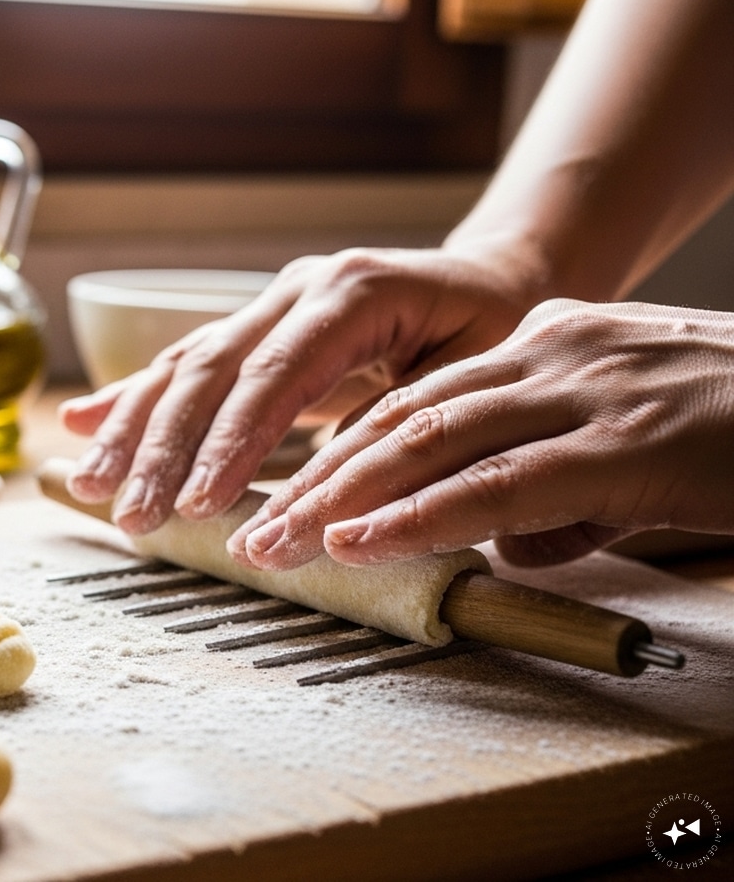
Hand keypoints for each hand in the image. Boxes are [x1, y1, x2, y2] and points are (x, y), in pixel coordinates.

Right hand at [60, 245, 541, 535]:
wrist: (495, 279)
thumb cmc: (493, 335)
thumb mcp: (471, 376)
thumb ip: (400, 423)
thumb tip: (335, 496)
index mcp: (354, 292)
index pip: (275, 374)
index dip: (230, 443)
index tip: (198, 506)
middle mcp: (298, 289)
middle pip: (211, 370)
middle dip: (163, 449)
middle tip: (134, 516)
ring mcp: (267, 304)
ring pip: (183, 366)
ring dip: (131, 431)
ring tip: (91, 488)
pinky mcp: (251, 328)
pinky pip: (182, 364)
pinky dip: (131, 398)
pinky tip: (79, 425)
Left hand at [228, 299, 733, 568]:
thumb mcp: (637, 453)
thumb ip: (562, 489)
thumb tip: (506, 541)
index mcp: (554, 342)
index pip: (422, 396)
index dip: (343, 448)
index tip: (284, 490)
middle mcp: (560, 351)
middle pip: (405, 414)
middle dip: (315, 474)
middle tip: (246, 525)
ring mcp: (594, 390)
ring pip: (434, 440)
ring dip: (344, 497)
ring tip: (277, 541)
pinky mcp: (632, 443)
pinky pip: (501, 482)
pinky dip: (421, 513)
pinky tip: (365, 539)